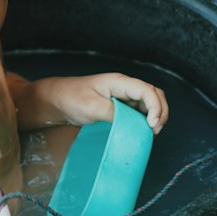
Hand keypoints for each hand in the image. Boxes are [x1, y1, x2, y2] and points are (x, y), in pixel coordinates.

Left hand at [47, 72, 168, 133]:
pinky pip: (139, 112)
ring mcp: (123, 97)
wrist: (55, 100)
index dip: (156, 107)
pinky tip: (140, 131)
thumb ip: (114, 114)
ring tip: (150, 133)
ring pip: (149, 104)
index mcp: (120, 82)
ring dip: (154, 117)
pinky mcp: (119, 106)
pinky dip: (144, 121)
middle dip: (161, 112)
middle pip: (154, 95)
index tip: (152, 125)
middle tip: (155, 131)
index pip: (147, 90)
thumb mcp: (92, 107)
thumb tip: (134, 124)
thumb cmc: (70, 98)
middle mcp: (124, 87)